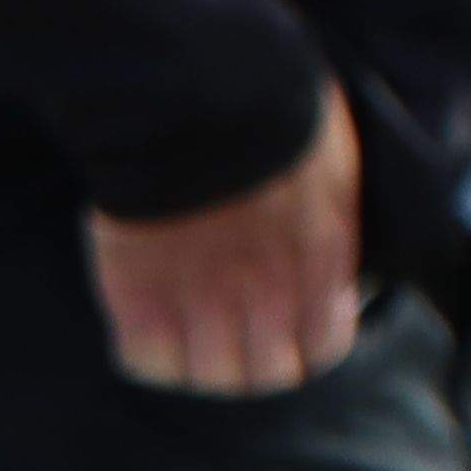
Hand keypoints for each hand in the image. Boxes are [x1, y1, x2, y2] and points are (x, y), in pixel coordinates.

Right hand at [84, 89, 366, 396]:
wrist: (193, 94)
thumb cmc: (269, 114)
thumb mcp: (332, 170)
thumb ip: (330, 228)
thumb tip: (325, 264)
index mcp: (319, 266)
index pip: (320, 351)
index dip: (300, 346)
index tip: (282, 325)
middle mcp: (266, 297)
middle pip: (261, 376)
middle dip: (247, 360)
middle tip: (226, 331)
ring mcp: (200, 301)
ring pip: (203, 375)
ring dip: (194, 358)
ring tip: (180, 327)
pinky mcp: (138, 296)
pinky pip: (142, 358)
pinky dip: (143, 350)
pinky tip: (142, 320)